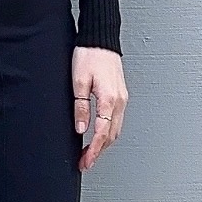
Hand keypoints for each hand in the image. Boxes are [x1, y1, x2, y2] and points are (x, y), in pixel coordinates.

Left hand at [72, 46, 127, 171]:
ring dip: (104, 143)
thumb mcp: (79, 82)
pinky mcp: (120, 95)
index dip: (94, 151)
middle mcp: (119, 101)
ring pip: (116, 129)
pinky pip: (117, 119)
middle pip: (112, 135)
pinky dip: (109, 132)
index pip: (102, 133)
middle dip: (98, 152)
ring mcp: (122, 98)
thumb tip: (81, 129)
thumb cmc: (89, 55)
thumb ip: (80, 107)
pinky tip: (99, 135)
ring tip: (89, 153)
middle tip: (84, 162)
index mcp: (109, 100)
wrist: (101, 39)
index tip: (85, 162)